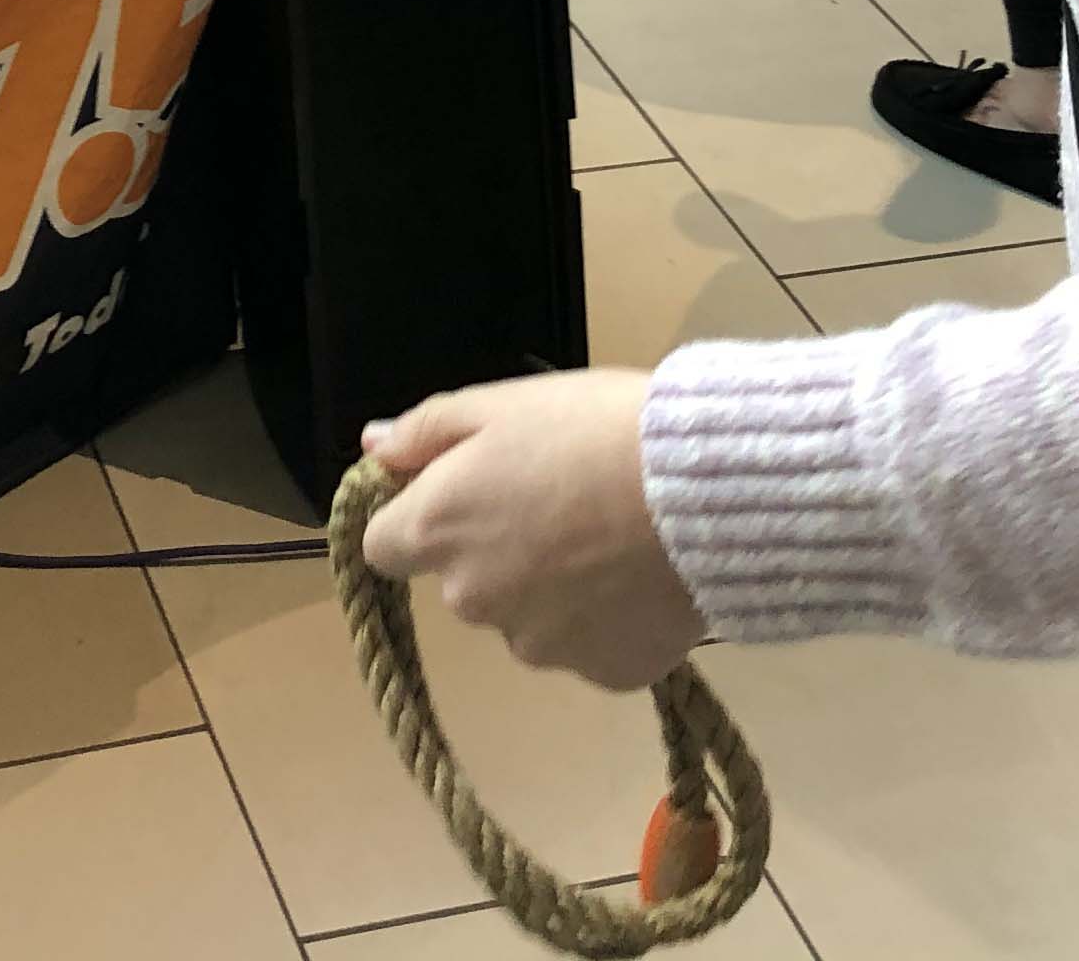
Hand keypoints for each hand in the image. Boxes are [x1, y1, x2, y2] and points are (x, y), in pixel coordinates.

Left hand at [359, 373, 704, 693]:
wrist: (706, 494)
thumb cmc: (596, 430)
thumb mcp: (504, 403)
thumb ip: (427, 430)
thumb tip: (373, 447)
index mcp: (440, 530)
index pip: (383, 547)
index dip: (421, 518)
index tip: (467, 492)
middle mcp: (474, 601)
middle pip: (464, 582)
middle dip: (497, 550)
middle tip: (560, 501)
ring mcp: (539, 647)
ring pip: (528, 618)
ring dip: (553, 588)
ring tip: (613, 537)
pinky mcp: (603, 674)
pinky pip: (590, 645)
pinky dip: (606, 619)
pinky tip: (642, 577)